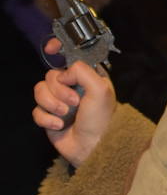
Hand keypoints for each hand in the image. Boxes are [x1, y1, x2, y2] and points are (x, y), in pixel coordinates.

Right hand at [32, 47, 116, 167]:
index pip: (70, 56)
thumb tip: (63, 73)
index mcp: (88, 77)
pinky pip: (36, 110)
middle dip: (59, 90)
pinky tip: (60, 125)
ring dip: (52, 104)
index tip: (50, 48)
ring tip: (66, 115)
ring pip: (39, 90)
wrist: (94, 147)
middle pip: (50, 75)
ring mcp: (60, 101)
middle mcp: (73, 86)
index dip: (58, 48)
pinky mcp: (49, 115)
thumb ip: (82, 71)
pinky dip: (47, 118)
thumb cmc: (102, 119)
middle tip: (74, 103)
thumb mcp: (100, 89)